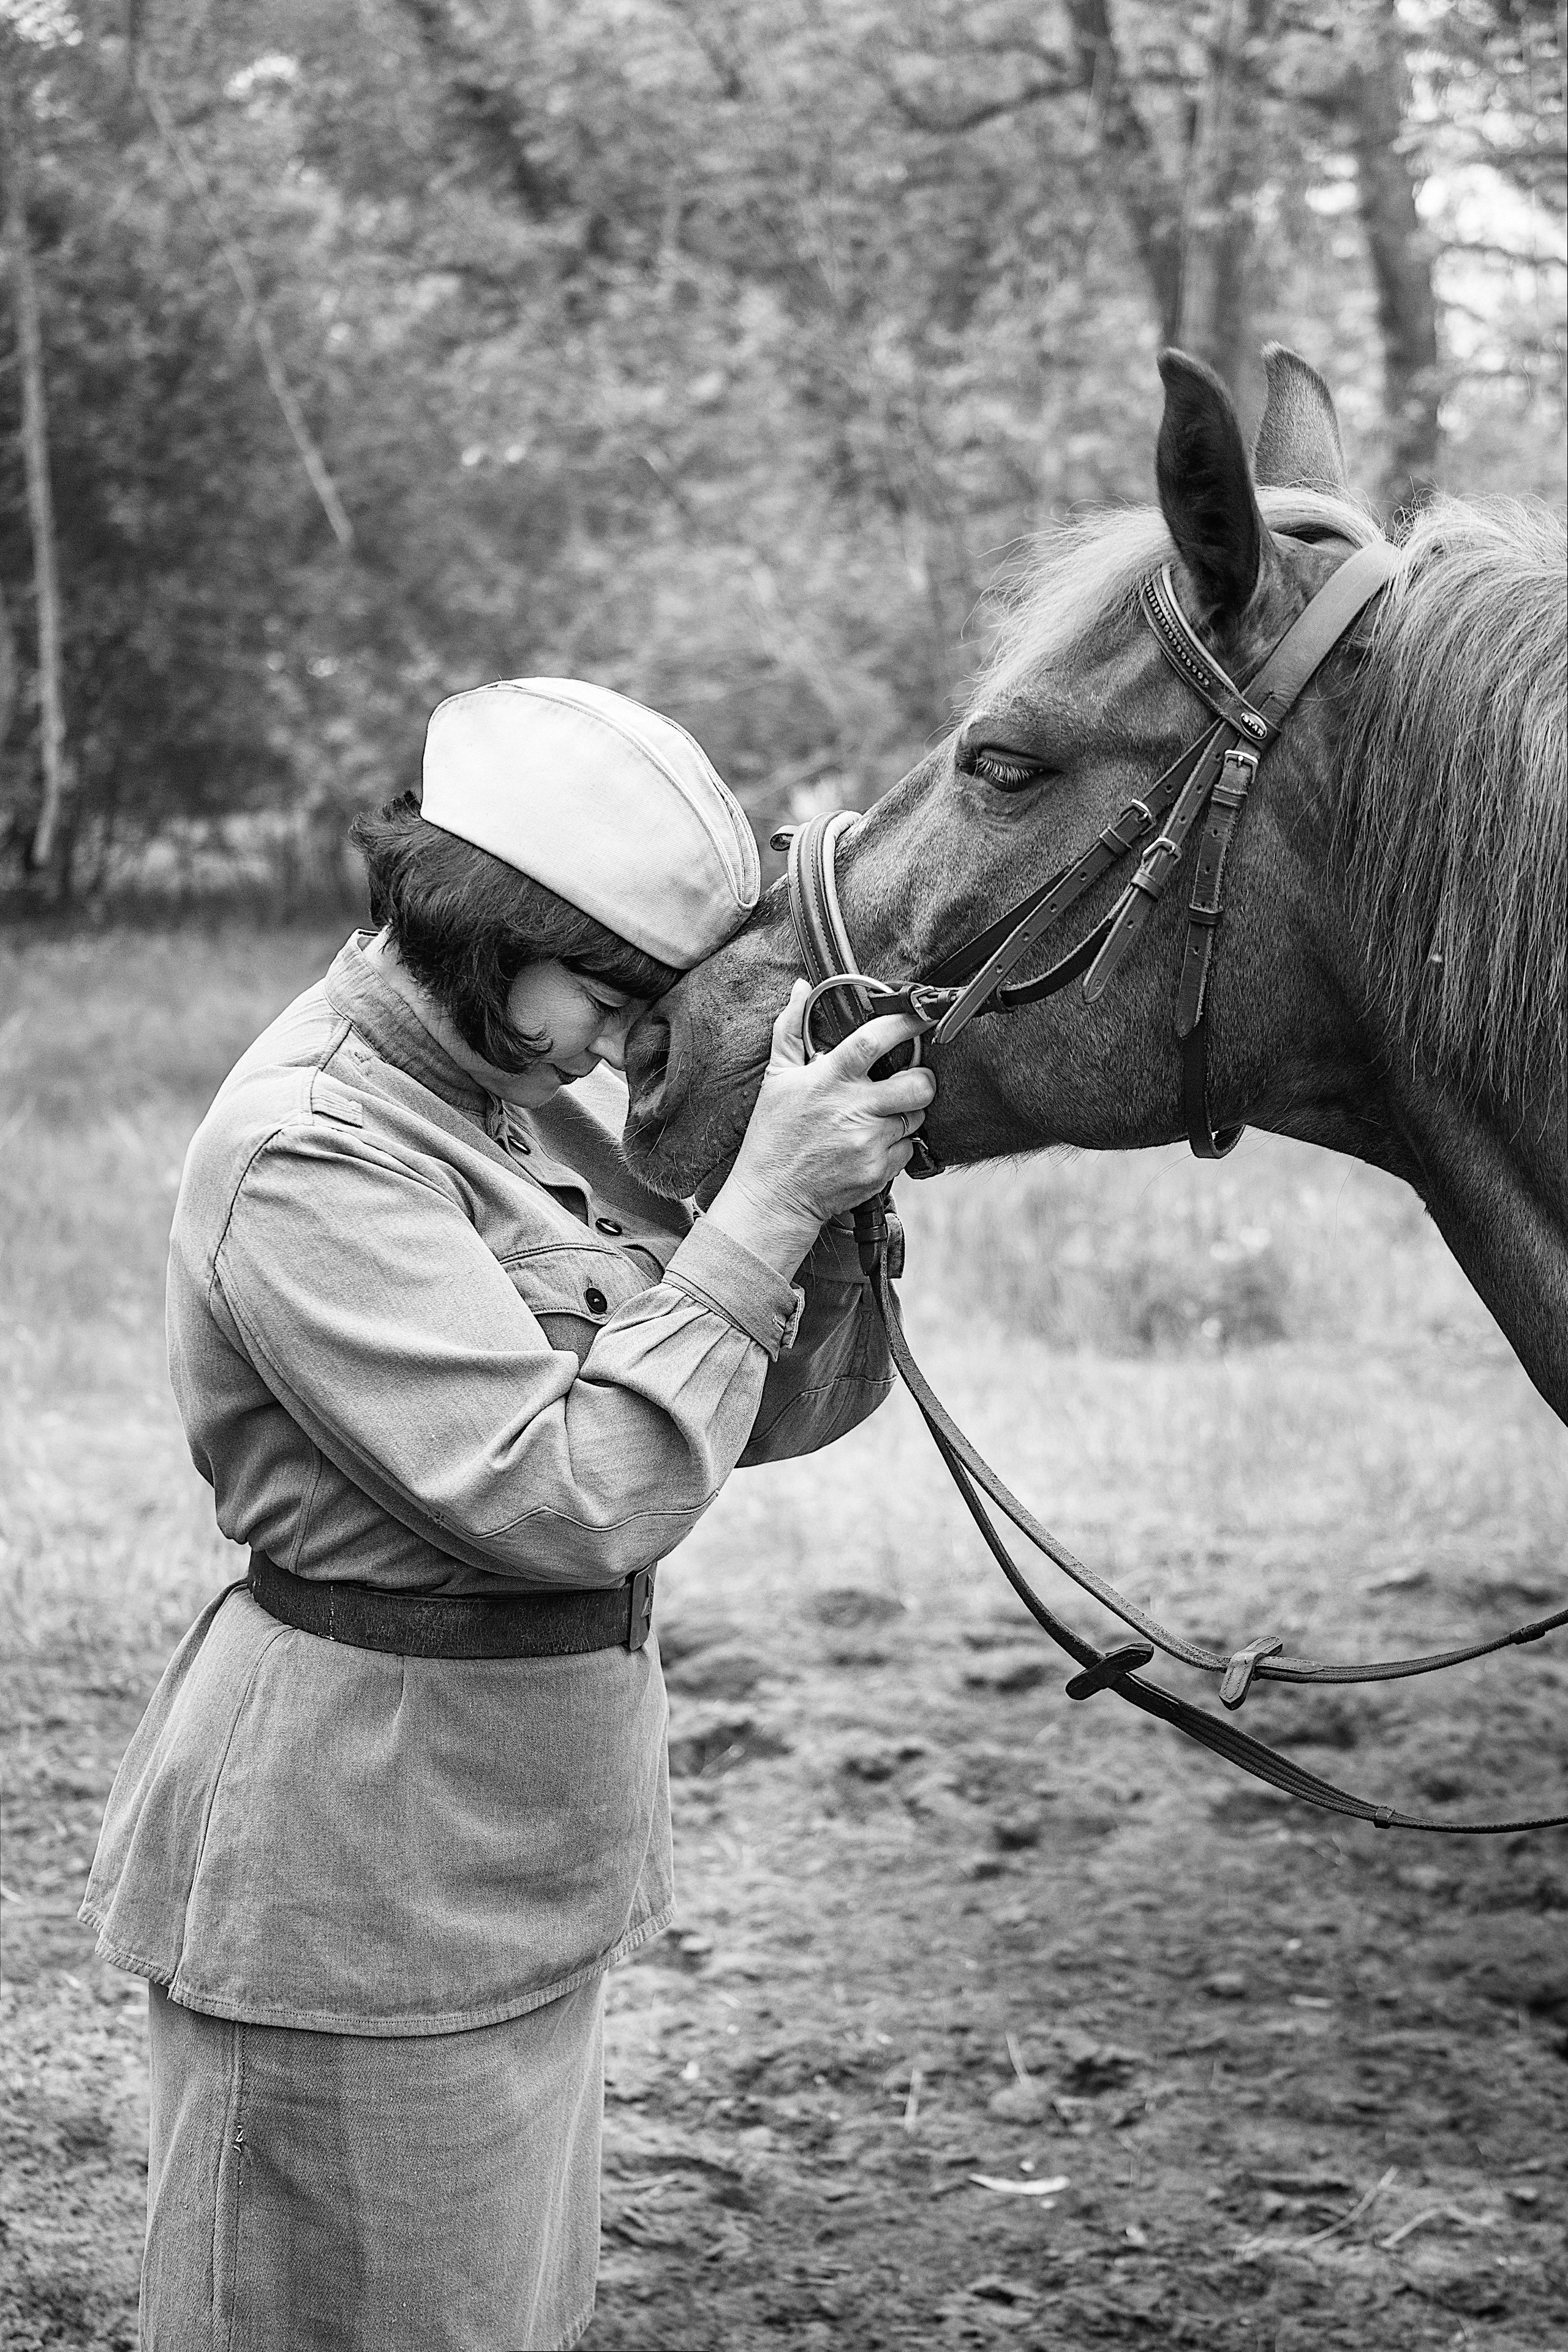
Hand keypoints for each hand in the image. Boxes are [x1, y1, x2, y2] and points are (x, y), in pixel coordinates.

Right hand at [703, 981, 936, 1275]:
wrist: (774, 1197)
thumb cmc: (773, 1135)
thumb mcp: (776, 1078)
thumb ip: (791, 1029)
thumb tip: (802, 989)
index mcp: (829, 1080)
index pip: (876, 1041)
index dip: (906, 1024)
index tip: (923, 1015)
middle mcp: (853, 1110)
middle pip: (918, 1084)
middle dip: (923, 1078)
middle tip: (912, 1079)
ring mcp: (869, 1143)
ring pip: (917, 1118)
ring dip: (907, 1113)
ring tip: (881, 1115)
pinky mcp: (879, 1171)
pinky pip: (908, 1150)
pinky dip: (898, 1145)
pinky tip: (873, 1144)